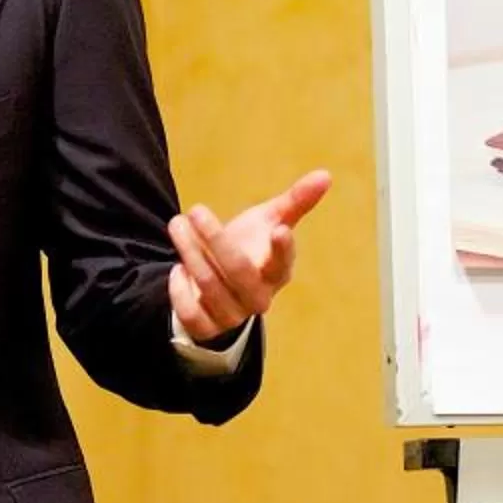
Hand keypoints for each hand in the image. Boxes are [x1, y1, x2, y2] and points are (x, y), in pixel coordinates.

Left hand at [168, 170, 331, 341]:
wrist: (218, 284)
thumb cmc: (248, 248)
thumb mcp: (269, 222)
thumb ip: (295, 201)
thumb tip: (325, 174)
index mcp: (276, 273)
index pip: (283, 265)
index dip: (283, 250)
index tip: (279, 230)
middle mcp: (258, 298)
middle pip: (238, 271)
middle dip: (215, 239)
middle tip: (195, 210)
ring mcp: (232, 315)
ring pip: (210, 287)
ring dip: (190, 252)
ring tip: (177, 225)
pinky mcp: (207, 328)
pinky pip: (192, 315)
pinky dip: (180, 290)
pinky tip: (177, 269)